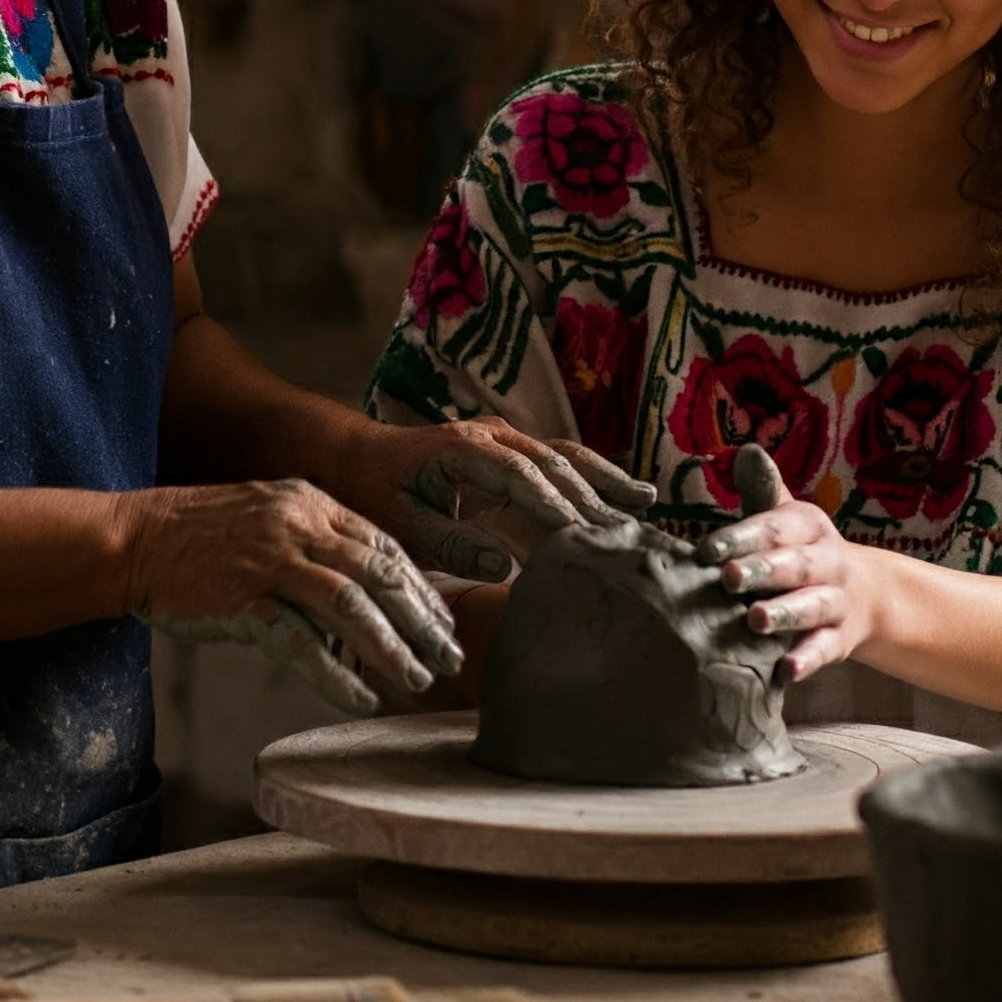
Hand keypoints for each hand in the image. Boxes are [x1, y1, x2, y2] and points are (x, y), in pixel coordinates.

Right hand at [120, 479, 462, 714]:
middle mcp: (299, 526)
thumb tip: (368, 591)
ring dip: (390, 650)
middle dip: (422, 621)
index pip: (384, 545)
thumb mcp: (271, 518)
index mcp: (311, 503)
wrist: (137, 538)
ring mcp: (271, 561)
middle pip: (378, 575)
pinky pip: (301, 643)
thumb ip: (318, 544)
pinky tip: (361, 698)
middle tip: (451, 658)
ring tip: (418, 682)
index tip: (446, 622)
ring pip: (350, 607)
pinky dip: (335, 674)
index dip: (421, 587)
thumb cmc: (204, 535)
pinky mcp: (243, 600)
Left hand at [338, 416, 656, 580]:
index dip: (560, 507)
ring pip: (563, 454)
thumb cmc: (376, 494)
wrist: (356, 456)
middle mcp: (490, 433)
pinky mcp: (508, 447)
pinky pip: (556, 458)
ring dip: (603, 479)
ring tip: (645, 502)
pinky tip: (621, 492)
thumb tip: (505, 568)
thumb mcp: (403, 527)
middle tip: (633, 533)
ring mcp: (502, 436)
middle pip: (553, 462)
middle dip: (595, 496)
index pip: (524, 476)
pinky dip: (591, 475)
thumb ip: (451, 545)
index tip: (591, 539)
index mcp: (464, 448)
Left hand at [700, 445, 874, 680]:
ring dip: (785, 613)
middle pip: (795, 565)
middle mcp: (827, 561)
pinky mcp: (842, 639)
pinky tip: (786, 671)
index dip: (741, 538)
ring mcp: (837, 601)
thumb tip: (747, 451)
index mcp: (807, 526)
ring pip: (813, 605)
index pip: (773, 528)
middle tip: (728, 579)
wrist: (868, 594)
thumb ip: (763, 491)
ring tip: (756, 621)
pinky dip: (807, 660)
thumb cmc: (801, 551)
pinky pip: (826, 649)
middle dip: (761, 571)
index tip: (706, 550)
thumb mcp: (786, 520)